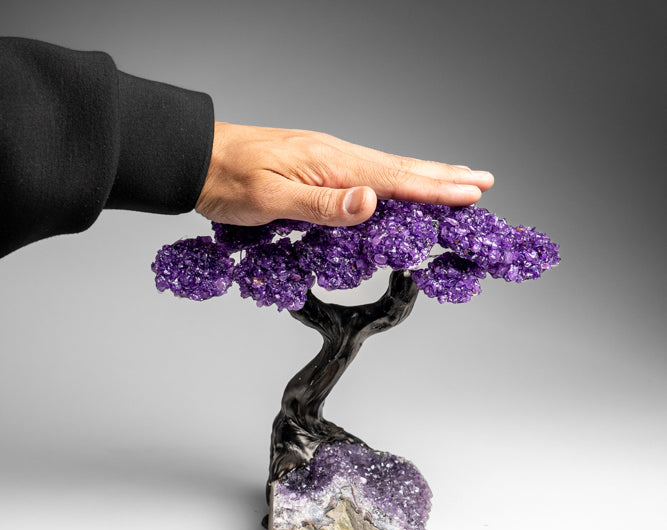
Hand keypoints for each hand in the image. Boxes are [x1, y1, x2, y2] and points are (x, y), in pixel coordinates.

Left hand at [195, 123, 493, 226]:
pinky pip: (369, 173)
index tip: (473, 191)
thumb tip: (373, 202)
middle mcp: (337, 157)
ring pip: (389, 170)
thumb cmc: (229, 182)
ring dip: (426, 176)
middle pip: (402, 169)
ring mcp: (329, 160)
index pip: (396, 180)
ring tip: (455, 179)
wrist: (198, 160)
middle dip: (445, 177)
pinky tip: (400, 185)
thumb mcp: (271, 200)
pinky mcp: (318, 166)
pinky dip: (397, 179)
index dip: (437, 188)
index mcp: (332, 164)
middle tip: (483, 181)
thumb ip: (323, 205)